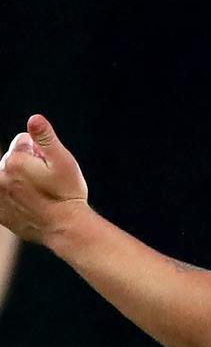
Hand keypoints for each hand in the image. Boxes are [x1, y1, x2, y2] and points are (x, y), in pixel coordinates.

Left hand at [0, 115, 88, 244]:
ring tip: (39, 194)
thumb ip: (46, 138)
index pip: (23, 141)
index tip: (50, 166)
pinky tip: (28, 204)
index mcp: (14, 161)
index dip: (41, 150)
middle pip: (13, 159)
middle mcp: (0, 177)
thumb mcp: (63, 161)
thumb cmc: (67, 193)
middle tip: (47, 182)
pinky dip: (12, 196)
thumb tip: (33, 119)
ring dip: (20, 180)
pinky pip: (3, 196)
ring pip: (8, 176)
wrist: (65, 228)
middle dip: (28, 164)